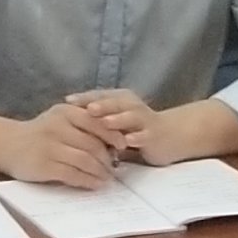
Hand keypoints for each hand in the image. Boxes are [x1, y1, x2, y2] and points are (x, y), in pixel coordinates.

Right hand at [0, 104, 128, 188]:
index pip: (96, 122)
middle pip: (93, 144)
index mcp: (65, 112)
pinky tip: (95, 184)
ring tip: (108, 178)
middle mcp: (58, 127)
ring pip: (85, 160)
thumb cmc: (38, 133)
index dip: (113, 135)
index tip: (123, 146)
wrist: (7, 144)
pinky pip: (73, 174)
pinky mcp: (44, 166)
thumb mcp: (59, 119)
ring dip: (100, 171)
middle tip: (116, 167)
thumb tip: (113, 138)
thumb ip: (82, 124)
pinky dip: (88, 181)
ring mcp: (50, 147)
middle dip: (108, 158)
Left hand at [70, 88, 237, 164]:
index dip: (84, 98)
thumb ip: (97, 123)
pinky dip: (136, 137)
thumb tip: (68, 125)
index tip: (66, 101)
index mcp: (120, 101)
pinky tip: (128, 141)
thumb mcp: (115, 124)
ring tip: (104, 121)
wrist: (172, 135)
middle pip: (113, 103)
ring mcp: (144, 119)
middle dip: (99, 104)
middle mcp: (131, 106)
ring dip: (117, 118)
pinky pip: (145, 134)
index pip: (99, 96)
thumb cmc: (137, 130)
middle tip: (85, 108)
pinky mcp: (154, 134)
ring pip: (129, 116)